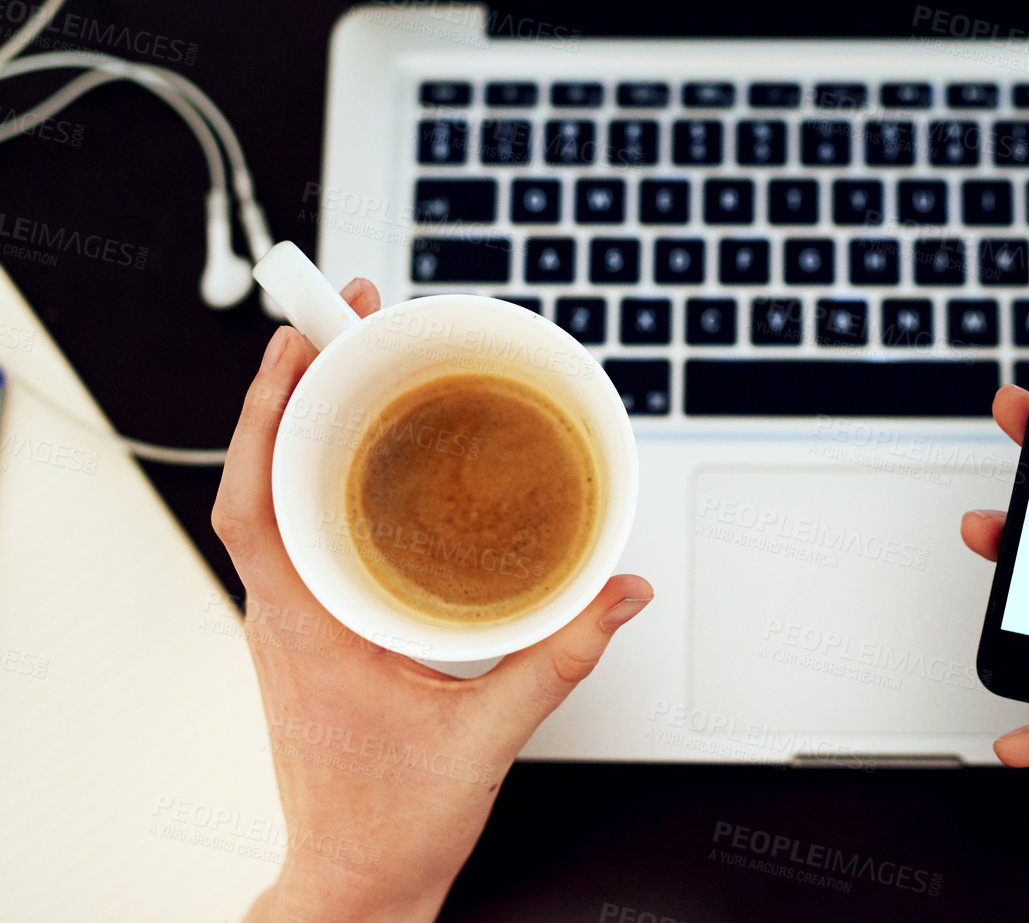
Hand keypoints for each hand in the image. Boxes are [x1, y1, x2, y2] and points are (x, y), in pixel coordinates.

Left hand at [212, 279, 652, 922]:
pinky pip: (305, 531)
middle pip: (264, 475)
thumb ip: (561, 657)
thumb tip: (618, 592)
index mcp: (306, 628)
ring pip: (278, 499)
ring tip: (355, 362)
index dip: (264, 417)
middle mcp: (286, 613)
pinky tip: (373, 453)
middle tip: (345, 318)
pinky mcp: (316, 629)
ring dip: (308, 425)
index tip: (296, 345)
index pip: (252, 502)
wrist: (354, 882)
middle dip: (297, 385)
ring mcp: (295, 620)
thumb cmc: (392, 822)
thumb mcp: (489, 735)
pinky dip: (327, 475)